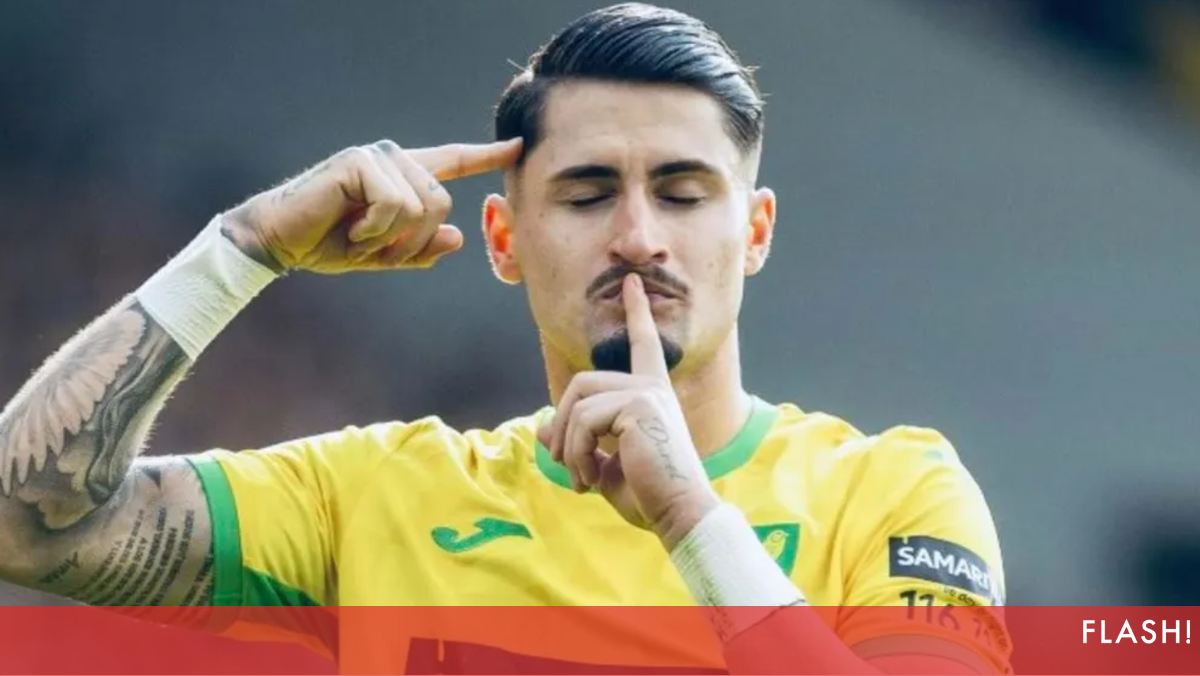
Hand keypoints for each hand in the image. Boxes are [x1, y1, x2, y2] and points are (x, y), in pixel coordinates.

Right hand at [221, 138, 521, 273]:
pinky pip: (396, 206)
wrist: (280, 242)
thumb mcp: (383, 255)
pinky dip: (375, 230)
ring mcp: (377, 157)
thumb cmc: (328, 244)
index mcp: (404, 177)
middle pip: (443, 204)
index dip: (486, 156)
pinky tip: (350, 227)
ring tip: (360, 236)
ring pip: (422, 207)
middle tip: (376, 249)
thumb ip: (420, 249)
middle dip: (415, 241)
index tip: (517, 147)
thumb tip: (457, 239)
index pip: (452, 161)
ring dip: (391, 238)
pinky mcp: (360, 162)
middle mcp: (394, 159)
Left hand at [537, 274, 720, 548]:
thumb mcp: (600, 466)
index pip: (642, 344)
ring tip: (580, 477)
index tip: (631, 281)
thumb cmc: (647, 495)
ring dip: (568, 446)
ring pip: (579, 402)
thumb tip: (542, 426)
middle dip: (563, 425)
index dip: (636, 312)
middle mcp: (651, 387)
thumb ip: (576, 443)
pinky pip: (585, 421)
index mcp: (650, 395)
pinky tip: (589, 479)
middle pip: (581, 383)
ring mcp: (646, 393)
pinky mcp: (639, 406)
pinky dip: (577, 453)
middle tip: (564, 465)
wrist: (677, 514)